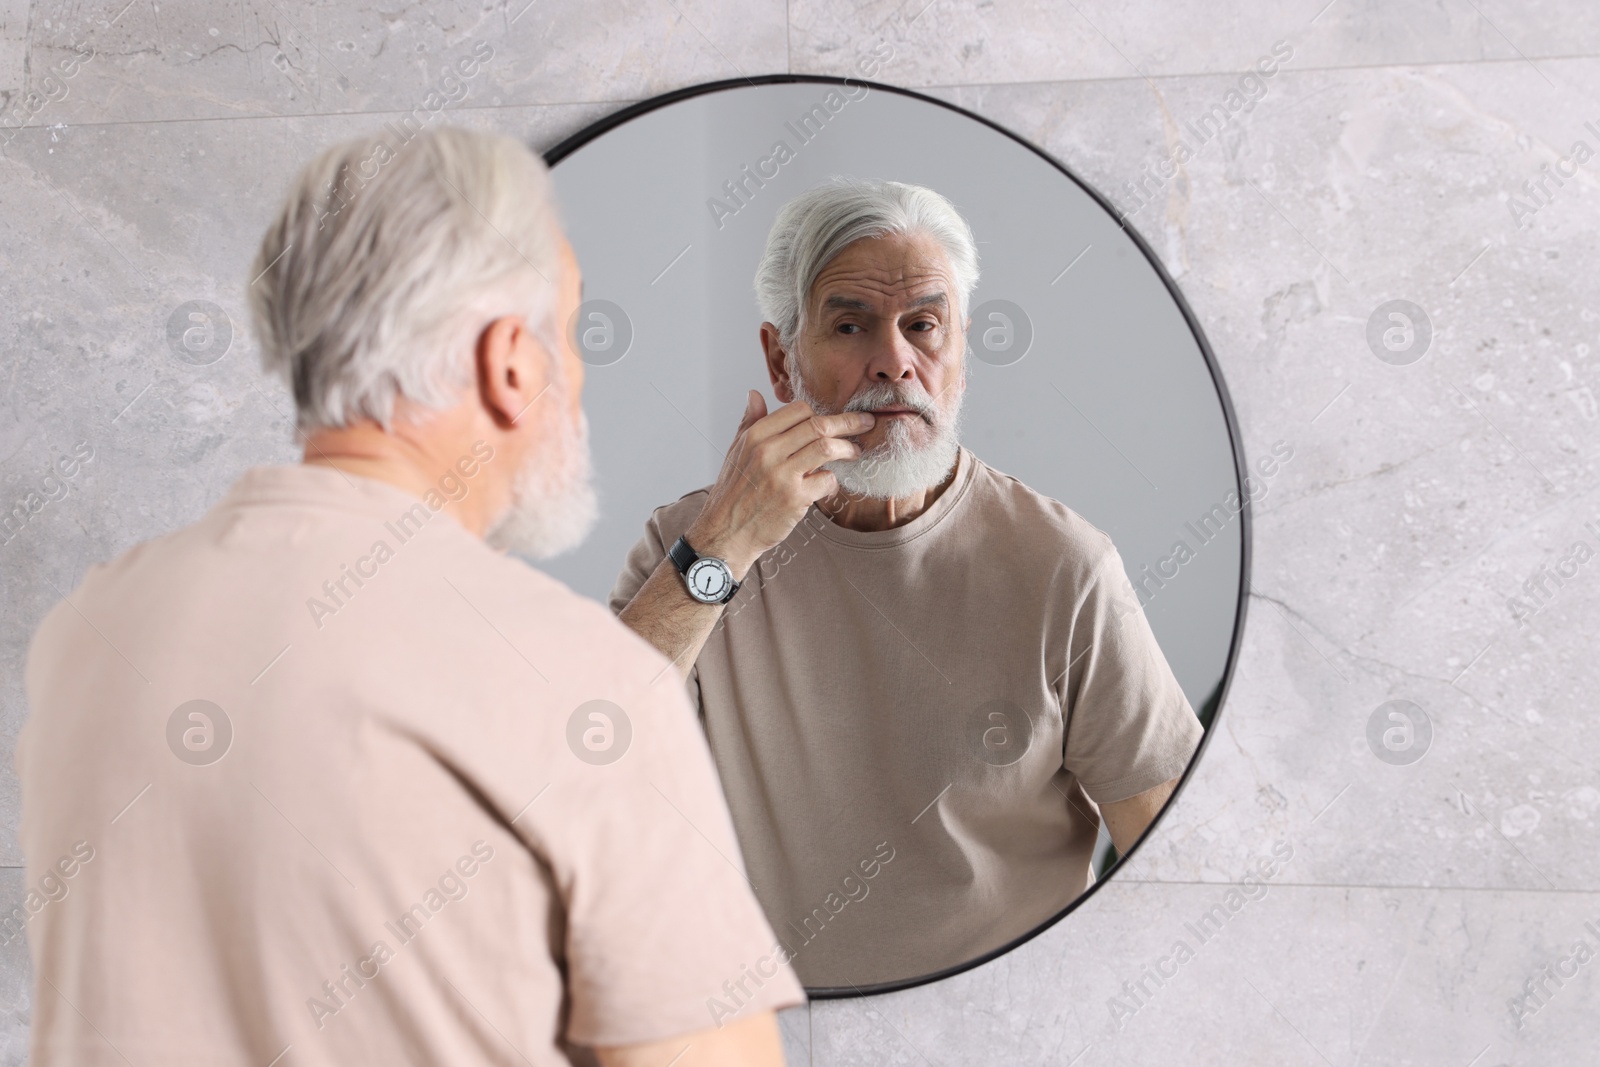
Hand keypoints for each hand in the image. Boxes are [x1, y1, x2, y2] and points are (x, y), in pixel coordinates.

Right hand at [686, 390, 873, 577]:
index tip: (834, 418)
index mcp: (755, 436)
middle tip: (865, 423)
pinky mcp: (794, 498)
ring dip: (848, 448)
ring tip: (855, 451)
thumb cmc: (733, 493)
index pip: (798, 410)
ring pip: (827, 448)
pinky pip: (827, 480)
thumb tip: (755, 394)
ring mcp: (782, 475)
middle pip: (818, 425)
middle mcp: (768, 451)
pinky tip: (828, 487)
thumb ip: (750, 422)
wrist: (725, 532)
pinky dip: (833, 482)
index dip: (821, 412)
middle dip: (848, 422)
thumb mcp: (736, 452)